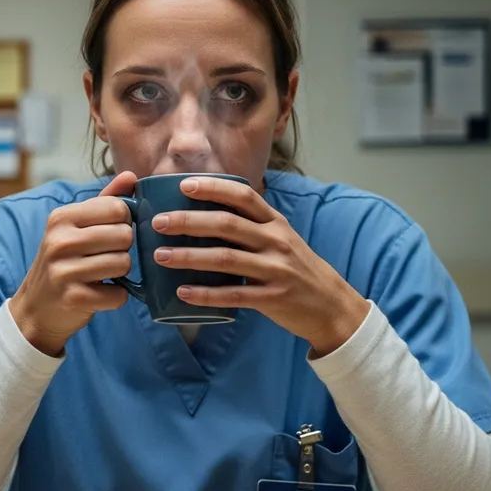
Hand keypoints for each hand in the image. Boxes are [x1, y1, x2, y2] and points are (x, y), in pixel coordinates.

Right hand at [9, 171, 136, 355]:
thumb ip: (104, 201)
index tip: (111, 233)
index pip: (117, 208)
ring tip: (102, 274)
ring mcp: (64, 271)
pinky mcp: (74, 298)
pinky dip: (115, 297)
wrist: (35, 308)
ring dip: (121, 273)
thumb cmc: (63, 261)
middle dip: (123, 248)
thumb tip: (131, 176)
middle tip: (106, 257)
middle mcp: (60, 241)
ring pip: (124, 263)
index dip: (124, 222)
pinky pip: (118, 294)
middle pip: (124, 235)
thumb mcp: (75, 226)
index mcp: (61, 217)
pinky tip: (100, 293)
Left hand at [151, 176, 369, 356]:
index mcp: (276, 222)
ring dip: (189, 256)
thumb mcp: (281, 239)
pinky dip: (205, 294)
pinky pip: (232, 295)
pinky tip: (182, 292)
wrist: (332, 306)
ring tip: (160, 256)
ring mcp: (275, 270)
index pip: (243, 195)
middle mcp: (276, 241)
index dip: (213, 188)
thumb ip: (251, 226)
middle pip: (227, 224)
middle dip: (188, 221)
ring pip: (225, 259)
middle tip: (158, 222)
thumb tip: (204, 215)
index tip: (183, 185)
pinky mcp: (272, 298)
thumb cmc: (297, 269)